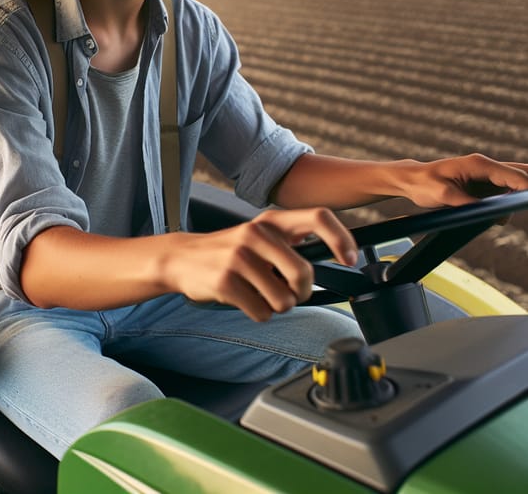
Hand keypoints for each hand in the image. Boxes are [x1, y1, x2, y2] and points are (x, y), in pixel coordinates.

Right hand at [166, 207, 357, 321]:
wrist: (181, 258)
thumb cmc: (228, 251)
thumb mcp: (258, 236)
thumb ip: (288, 244)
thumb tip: (331, 264)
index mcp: (271, 221)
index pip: (318, 217)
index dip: (341, 239)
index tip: (349, 260)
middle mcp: (256, 233)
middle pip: (304, 273)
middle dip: (302, 293)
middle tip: (290, 293)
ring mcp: (239, 258)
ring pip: (284, 300)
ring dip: (276, 305)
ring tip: (258, 293)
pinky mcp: (226, 282)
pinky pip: (261, 312)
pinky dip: (257, 313)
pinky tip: (242, 299)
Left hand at [401, 154, 527, 207]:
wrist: (411, 180)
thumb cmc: (424, 184)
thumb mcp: (444, 196)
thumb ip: (470, 203)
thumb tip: (492, 213)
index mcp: (478, 164)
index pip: (514, 176)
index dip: (527, 190)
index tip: (527, 204)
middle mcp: (485, 166)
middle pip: (520, 174)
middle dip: (525, 192)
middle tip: (519, 208)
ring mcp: (485, 174)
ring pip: (514, 183)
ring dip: (514, 199)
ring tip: (499, 216)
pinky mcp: (482, 183)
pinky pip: (503, 191)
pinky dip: (505, 203)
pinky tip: (494, 215)